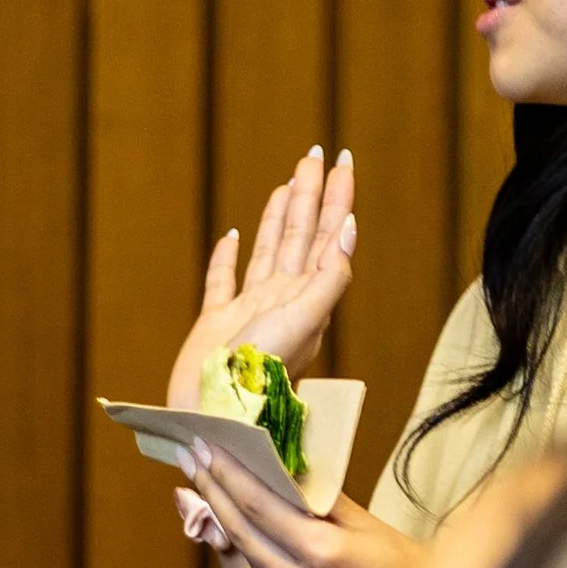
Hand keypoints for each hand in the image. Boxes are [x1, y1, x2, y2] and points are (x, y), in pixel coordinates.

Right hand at [167, 147, 355, 406]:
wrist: (219, 415)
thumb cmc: (264, 373)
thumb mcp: (307, 320)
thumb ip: (330, 275)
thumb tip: (349, 227)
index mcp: (308, 295)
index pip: (329, 234)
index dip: (338, 196)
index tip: (343, 160)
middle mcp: (283, 297)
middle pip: (301, 233)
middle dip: (310, 193)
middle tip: (317, 152)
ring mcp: (249, 309)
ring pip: (268, 250)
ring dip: (278, 216)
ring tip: (287, 183)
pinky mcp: (217, 322)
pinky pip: (223, 280)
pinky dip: (227, 257)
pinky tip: (233, 236)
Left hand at [181, 442, 408, 567]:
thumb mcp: (369, 524)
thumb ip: (321, 499)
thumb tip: (284, 467)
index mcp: (322, 552)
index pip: (259, 505)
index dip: (227, 473)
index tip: (205, 446)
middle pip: (241, 529)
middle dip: (212, 490)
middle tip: (190, 457)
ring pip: (247, 552)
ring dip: (223, 515)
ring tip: (205, 482)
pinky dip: (248, 542)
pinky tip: (236, 520)